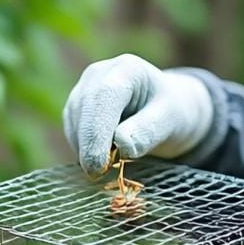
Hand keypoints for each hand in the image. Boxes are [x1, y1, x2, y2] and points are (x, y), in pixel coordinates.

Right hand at [62, 54, 214, 174]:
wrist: (165, 110)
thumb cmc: (171, 113)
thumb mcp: (170, 121)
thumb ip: (148, 130)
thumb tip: (122, 145)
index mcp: (127, 69)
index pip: (105, 96)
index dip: (97, 130)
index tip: (97, 164)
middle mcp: (100, 74)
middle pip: (83, 107)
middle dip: (87, 143)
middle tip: (96, 175)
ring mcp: (84, 89)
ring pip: (73, 121)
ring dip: (85, 148)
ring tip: (110, 167)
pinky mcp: (77, 108)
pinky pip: (72, 131)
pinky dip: (82, 149)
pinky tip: (102, 161)